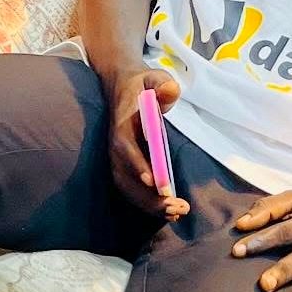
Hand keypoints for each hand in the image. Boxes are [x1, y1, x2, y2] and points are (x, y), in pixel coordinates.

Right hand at [105, 69, 188, 219]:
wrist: (123, 87)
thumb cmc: (143, 84)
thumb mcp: (155, 77)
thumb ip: (164, 84)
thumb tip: (171, 91)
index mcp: (122, 124)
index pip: (126, 147)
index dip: (138, 164)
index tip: (154, 182)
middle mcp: (116, 146)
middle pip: (125, 176)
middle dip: (148, 196)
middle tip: (176, 206)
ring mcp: (118, 159)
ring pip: (128, 188)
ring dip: (149, 205)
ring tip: (176, 214)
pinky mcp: (124, 167)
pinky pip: (132, 190)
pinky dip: (147, 204)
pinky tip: (169, 213)